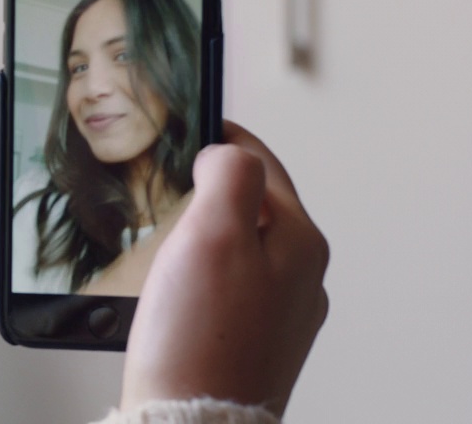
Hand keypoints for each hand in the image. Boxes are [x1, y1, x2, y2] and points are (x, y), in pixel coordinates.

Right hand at [119, 121, 328, 416]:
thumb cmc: (198, 339)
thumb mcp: (214, 231)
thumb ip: (229, 175)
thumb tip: (228, 153)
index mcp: (301, 243)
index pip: (264, 165)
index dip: (226, 139)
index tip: (198, 124)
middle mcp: (302, 280)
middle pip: (257, 208)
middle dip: (216, 189)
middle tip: (173, 180)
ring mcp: (282, 318)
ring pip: (244, 250)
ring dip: (208, 235)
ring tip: (169, 235)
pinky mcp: (254, 347)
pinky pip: (231, 291)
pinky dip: (204, 277)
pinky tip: (176, 291)